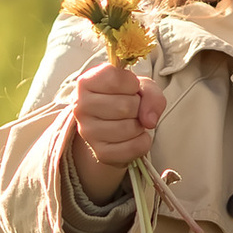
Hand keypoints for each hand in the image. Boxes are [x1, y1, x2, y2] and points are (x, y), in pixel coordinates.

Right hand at [68, 60, 164, 202]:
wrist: (113, 123)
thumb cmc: (125, 97)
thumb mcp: (140, 85)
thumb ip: (151, 93)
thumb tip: (148, 120)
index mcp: (86, 82)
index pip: (116, 79)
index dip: (132, 84)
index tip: (130, 87)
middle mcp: (81, 107)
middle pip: (125, 106)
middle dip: (138, 106)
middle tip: (131, 107)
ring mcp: (88, 132)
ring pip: (130, 128)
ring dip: (140, 125)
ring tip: (131, 121)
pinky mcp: (100, 153)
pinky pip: (134, 147)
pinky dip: (142, 141)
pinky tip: (133, 136)